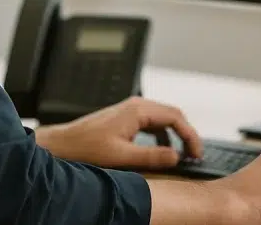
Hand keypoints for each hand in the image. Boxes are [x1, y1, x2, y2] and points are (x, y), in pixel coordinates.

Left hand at [35, 96, 203, 169]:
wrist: (64, 143)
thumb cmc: (86, 148)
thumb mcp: (122, 156)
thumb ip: (151, 156)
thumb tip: (176, 156)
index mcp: (138, 110)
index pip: (176, 117)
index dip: (190, 136)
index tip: (196, 153)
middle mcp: (137, 105)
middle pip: (173, 115)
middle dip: (186, 134)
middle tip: (195, 155)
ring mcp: (132, 110)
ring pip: (164, 118)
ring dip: (176, 135)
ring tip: (183, 154)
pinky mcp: (127, 117)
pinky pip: (154, 122)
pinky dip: (164, 135)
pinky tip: (163, 150)